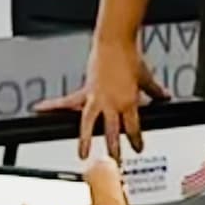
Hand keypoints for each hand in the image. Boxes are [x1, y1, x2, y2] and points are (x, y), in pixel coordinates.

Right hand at [42, 34, 163, 155]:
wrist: (114, 42)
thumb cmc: (130, 57)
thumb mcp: (146, 77)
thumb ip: (154, 91)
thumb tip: (164, 97)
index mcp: (128, 101)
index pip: (132, 127)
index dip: (135, 140)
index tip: (138, 148)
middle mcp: (111, 103)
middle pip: (111, 131)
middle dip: (113, 149)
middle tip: (114, 162)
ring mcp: (96, 98)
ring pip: (88, 124)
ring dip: (85, 140)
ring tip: (82, 154)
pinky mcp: (85, 90)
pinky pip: (67, 102)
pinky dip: (53, 106)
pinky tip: (39, 110)